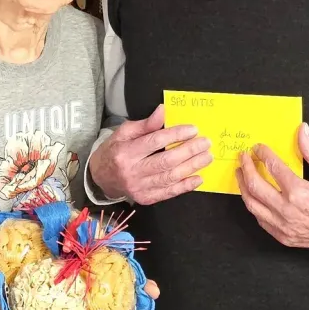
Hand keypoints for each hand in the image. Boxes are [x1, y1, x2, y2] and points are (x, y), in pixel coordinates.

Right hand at [89, 105, 213, 204]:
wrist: (101, 178)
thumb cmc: (115, 151)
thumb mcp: (124, 133)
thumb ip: (146, 124)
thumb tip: (163, 111)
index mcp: (126, 152)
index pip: (155, 142)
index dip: (176, 135)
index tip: (193, 129)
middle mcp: (132, 172)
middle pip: (166, 161)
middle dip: (189, 151)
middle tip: (205, 143)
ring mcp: (139, 188)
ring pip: (170, 177)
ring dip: (192, 167)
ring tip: (207, 157)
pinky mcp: (146, 199)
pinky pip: (169, 193)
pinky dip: (186, 186)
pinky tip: (199, 178)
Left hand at [237, 123, 308, 255]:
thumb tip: (302, 130)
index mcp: (299, 193)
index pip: (272, 167)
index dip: (263, 154)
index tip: (258, 148)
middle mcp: (287, 211)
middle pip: (254, 186)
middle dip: (246, 168)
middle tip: (243, 158)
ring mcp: (284, 226)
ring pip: (253, 206)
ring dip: (243, 188)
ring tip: (241, 175)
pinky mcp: (284, 237)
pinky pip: (261, 220)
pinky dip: (254, 206)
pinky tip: (254, 197)